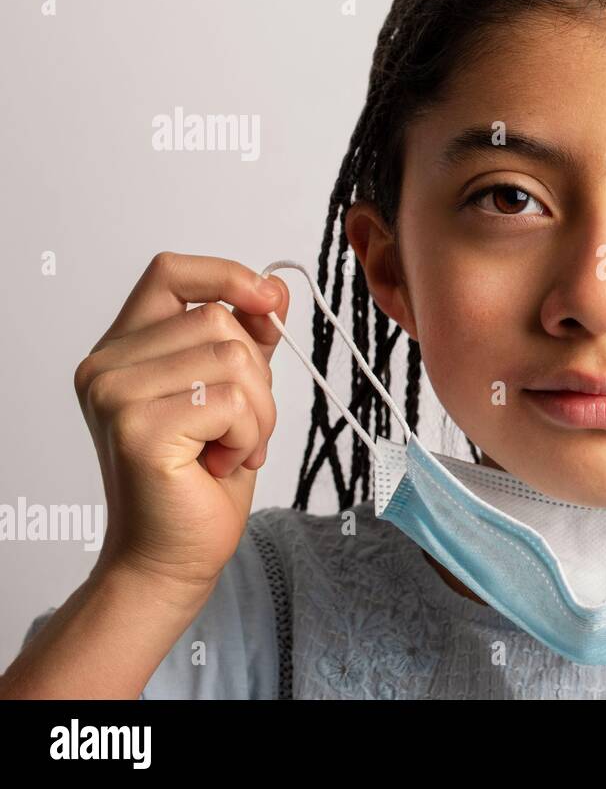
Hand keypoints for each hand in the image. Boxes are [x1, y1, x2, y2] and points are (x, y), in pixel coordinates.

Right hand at [74, 252, 288, 591]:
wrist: (171, 558)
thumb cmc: (199, 481)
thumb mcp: (232, 395)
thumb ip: (246, 341)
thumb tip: (275, 288)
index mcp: (123, 349)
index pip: (170, 272)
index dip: (226, 274)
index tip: (268, 300)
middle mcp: (107, 366)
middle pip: (217, 318)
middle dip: (257, 375)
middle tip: (242, 427)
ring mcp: (116, 395)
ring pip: (233, 358)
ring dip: (258, 412)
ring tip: (231, 447)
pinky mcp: (139, 428)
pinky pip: (232, 401)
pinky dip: (248, 435)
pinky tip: (220, 463)